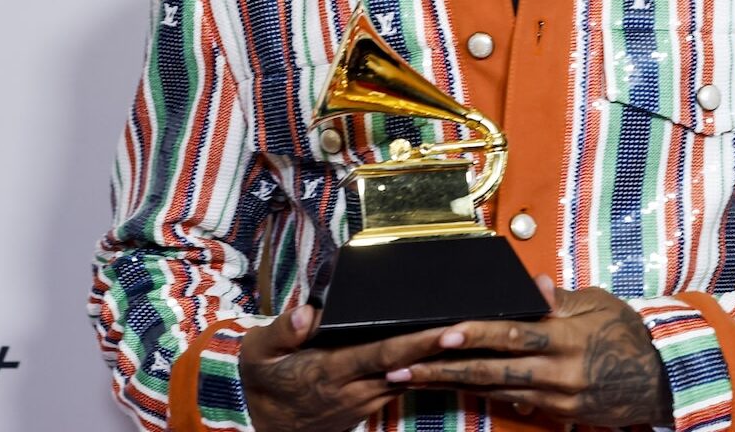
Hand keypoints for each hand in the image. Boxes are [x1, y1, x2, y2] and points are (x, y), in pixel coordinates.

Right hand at [238, 305, 450, 431]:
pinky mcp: (369, 404)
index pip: (383, 354)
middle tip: (474, 327)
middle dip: (442, 349)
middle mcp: (354, 389)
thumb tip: (306, 313)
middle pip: (408, 366)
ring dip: (438, 361)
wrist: (263, 423)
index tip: (447, 330)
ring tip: (469, 335)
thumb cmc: (263, 379)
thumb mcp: (260, 352)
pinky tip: (445, 354)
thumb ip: (283, 331)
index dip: (417, 343)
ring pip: (410, 378)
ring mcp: (364, 400)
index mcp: (330, 371)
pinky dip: (425, 371)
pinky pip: (403, 385)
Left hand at [391, 276, 673, 426]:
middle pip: (493, 370)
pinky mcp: (558, 414)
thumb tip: (531, 284)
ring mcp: (557, 397)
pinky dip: (482, 395)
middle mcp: (560, 370)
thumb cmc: (627, 336)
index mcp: (568, 337)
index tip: (440, 332)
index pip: (513, 334)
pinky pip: (514, 402)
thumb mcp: (599, 305)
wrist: (660, 382)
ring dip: (451, 384)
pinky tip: (451, 388)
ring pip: (495, 390)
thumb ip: (559, 299)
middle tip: (403, 367)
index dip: (475, 334)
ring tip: (411, 379)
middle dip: (444, 368)